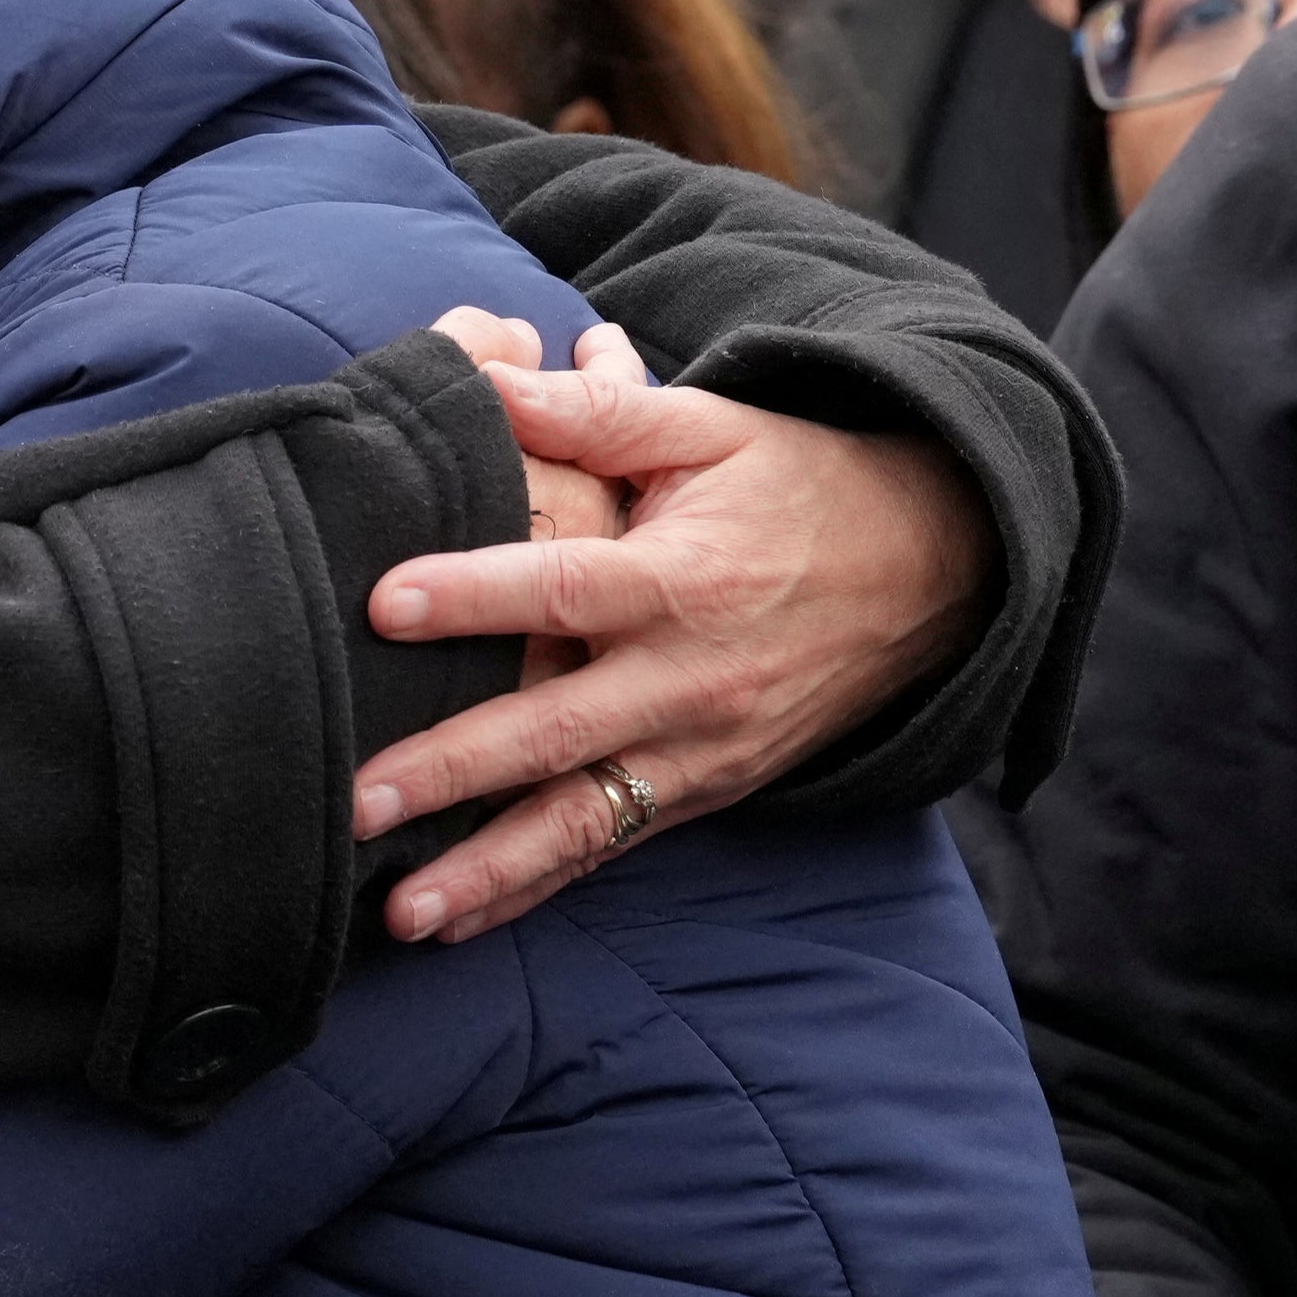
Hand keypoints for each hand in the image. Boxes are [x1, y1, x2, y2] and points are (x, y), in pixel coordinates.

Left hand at [351, 346, 995, 943]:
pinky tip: (461, 920)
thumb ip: (595, 410)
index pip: (564, 591)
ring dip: (492, 871)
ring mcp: (705, 749)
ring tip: (403, 910)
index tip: (382, 603)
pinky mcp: (712, 790)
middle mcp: (692, 679)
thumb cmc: (799, 484)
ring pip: (585, 821)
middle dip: (453, 771)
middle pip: (558, 732)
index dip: (473, 596)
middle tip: (356, 800)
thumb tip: (484, 375)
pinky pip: (614, 847)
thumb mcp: (713, 428)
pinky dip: (538, 889)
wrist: (939, 570)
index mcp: (684, 578)